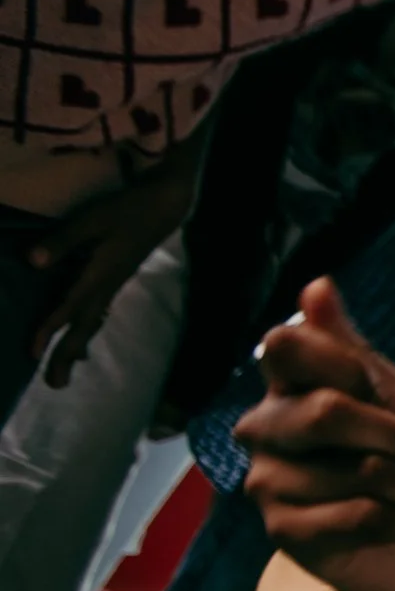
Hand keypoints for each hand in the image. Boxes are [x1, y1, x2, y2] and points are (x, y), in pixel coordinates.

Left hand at [25, 157, 195, 386]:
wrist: (167, 205)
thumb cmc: (128, 207)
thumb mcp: (92, 219)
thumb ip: (63, 240)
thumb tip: (32, 262)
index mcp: (100, 275)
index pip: (69, 309)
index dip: (48, 330)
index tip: (32, 353)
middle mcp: (107, 285)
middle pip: (84, 327)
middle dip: (67, 355)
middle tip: (53, 385)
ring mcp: (115, 283)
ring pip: (93, 323)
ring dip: (77, 347)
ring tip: (66, 370)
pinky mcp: (118, 277)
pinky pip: (100, 312)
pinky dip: (88, 330)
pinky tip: (84, 334)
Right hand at [233, 278, 394, 590]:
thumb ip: (355, 350)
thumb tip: (316, 285)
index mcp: (292, 387)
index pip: (287, 346)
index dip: (350, 367)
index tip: (378, 391)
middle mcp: (268, 428)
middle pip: (325, 411)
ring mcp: (269, 481)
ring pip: (358, 470)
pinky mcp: (285, 531)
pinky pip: (359, 513)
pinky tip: (394, 525)